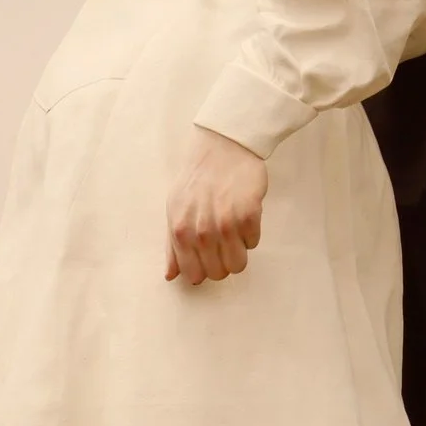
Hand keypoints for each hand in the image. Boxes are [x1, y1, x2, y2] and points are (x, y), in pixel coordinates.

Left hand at [165, 126, 269, 284]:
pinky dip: (251, 235)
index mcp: (181, 232)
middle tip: (225, 247)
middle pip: (219, 273)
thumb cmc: (196, 180)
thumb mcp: (175, 211)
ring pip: (239, 263)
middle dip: (223, 265)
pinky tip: (245, 219)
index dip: (204, 272)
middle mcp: (203, 231)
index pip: (195, 274)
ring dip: (239, 254)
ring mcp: (228, 223)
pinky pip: (254, 242)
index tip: (209, 261)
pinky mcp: (250, 214)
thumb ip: (172, 246)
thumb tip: (171, 276)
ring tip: (236, 237)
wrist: (223, 148)